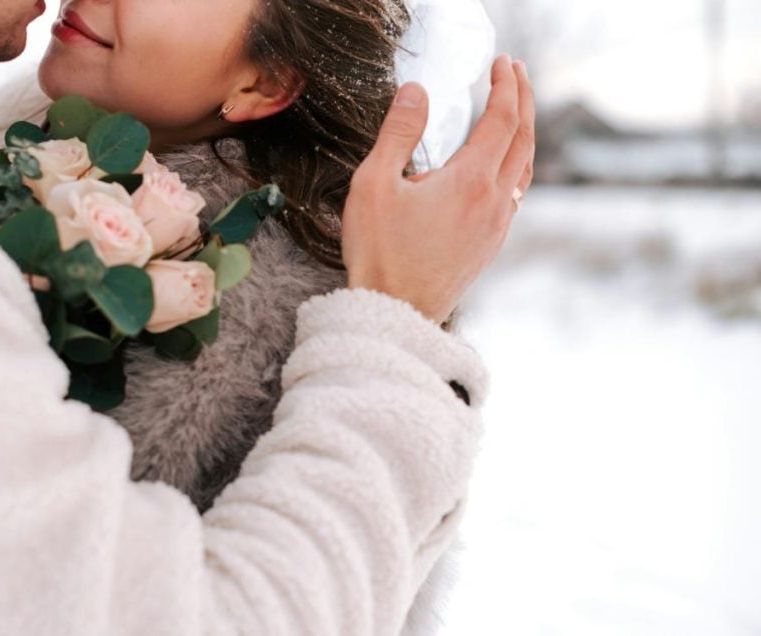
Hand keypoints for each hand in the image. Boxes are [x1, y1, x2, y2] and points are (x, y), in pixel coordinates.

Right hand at [342, 54, 535, 322]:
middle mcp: (494, 201)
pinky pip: (515, 196)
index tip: (502, 63)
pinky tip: (501, 171)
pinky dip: (515, 166)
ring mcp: (496, 227)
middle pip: (524, 139)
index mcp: (471, 181)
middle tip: (516, 75)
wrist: (396, 314)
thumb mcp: (375, 184)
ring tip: (514, 116)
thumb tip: (417, 92)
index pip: (501, 118)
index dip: (505, 85)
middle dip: (524, 101)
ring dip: (523, 135)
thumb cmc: (380, 253)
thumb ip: (399, 133)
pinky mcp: (489, 246)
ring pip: (524, 170)